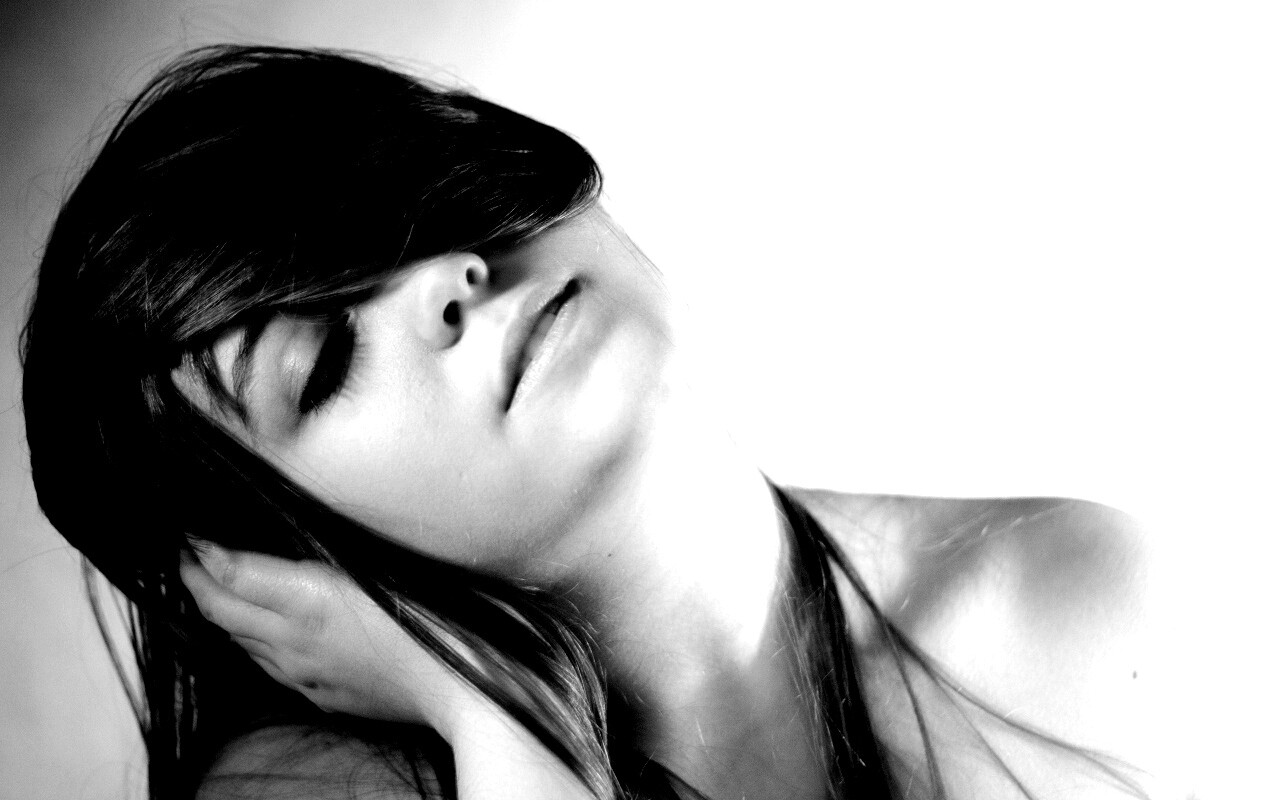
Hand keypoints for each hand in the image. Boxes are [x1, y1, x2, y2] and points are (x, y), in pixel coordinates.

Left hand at [180, 545, 592, 799]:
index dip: (195, 553)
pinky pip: (271, 666)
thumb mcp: (367, 564)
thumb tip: (236, 541)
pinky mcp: (322, 695)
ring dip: (223, 611)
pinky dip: (256, 640)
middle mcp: (291, 643)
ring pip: (240, 641)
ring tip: (222, 581)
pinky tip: (269, 628)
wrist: (462, 682)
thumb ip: (300, 552)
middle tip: (191, 552)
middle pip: (219, 611)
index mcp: (304, 601)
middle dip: (197, 580)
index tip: (185, 530)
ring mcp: (304, 675)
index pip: (222, 577)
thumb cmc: (429, 612)